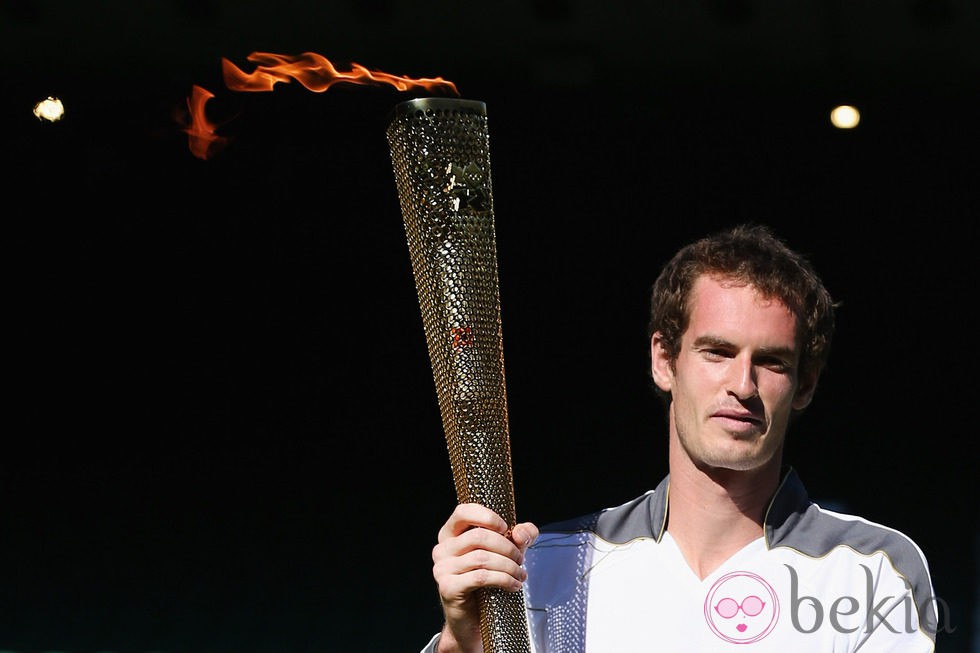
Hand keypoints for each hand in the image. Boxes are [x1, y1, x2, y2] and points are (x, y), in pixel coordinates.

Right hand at [432, 503, 537, 652]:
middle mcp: (442, 549)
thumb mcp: (505, 554)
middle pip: (478, 537)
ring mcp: (442, 569)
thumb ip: (518, 538)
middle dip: (506, 547)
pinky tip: (514, 585)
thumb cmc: (486, 583)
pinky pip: (481, 577)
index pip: (463, 512)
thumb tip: (522, 531)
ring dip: (508, 566)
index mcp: (450, 534)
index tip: (506, 528)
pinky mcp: (448, 588)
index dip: (486, 516)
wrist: (473, 621)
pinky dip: (503, 579)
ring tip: (520, 575)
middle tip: (520, 559)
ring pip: (482, 558)